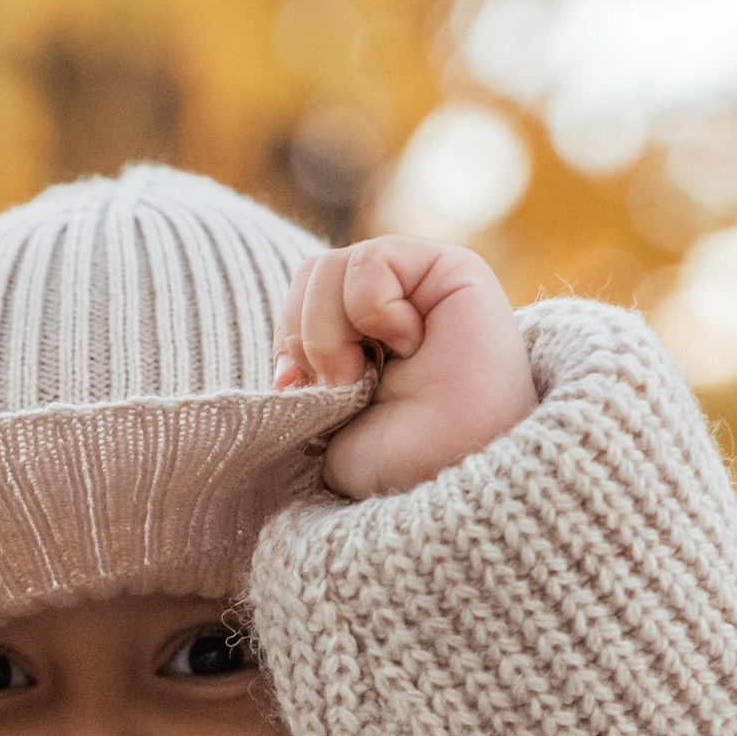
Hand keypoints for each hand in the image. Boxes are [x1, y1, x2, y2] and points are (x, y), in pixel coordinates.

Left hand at [274, 238, 534, 499]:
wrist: (448, 475)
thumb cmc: (396, 463)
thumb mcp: (322, 420)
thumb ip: (304, 368)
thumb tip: (291, 356)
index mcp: (360, 342)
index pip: (296, 300)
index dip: (287, 341)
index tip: (294, 387)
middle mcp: (390, 307)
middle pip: (311, 274)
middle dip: (308, 337)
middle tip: (341, 384)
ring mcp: (419, 285)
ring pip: (331, 266)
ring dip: (333, 331)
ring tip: (371, 374)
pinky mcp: (450, 269)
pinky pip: (371, 260)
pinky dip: (373, 308)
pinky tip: (411, 344)